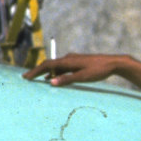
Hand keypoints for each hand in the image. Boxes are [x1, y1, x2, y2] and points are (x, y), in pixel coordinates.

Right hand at [23, 52, 140, 91]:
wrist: (113, 63)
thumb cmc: (99, 70)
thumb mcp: (83, 77)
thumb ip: (67, 80)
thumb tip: (51, 82)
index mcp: (68, 61)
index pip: (47, 65)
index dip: (35, 71)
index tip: (26, 77)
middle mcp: (68, 58)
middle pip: (49, 64)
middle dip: (38, 71)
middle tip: (28, 78)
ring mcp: (73, 60)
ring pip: (56, 66)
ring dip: (47, 72)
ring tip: (39, 80)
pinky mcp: (78, 62)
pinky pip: (62, 67)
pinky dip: (56, 72)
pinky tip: (56, 79)